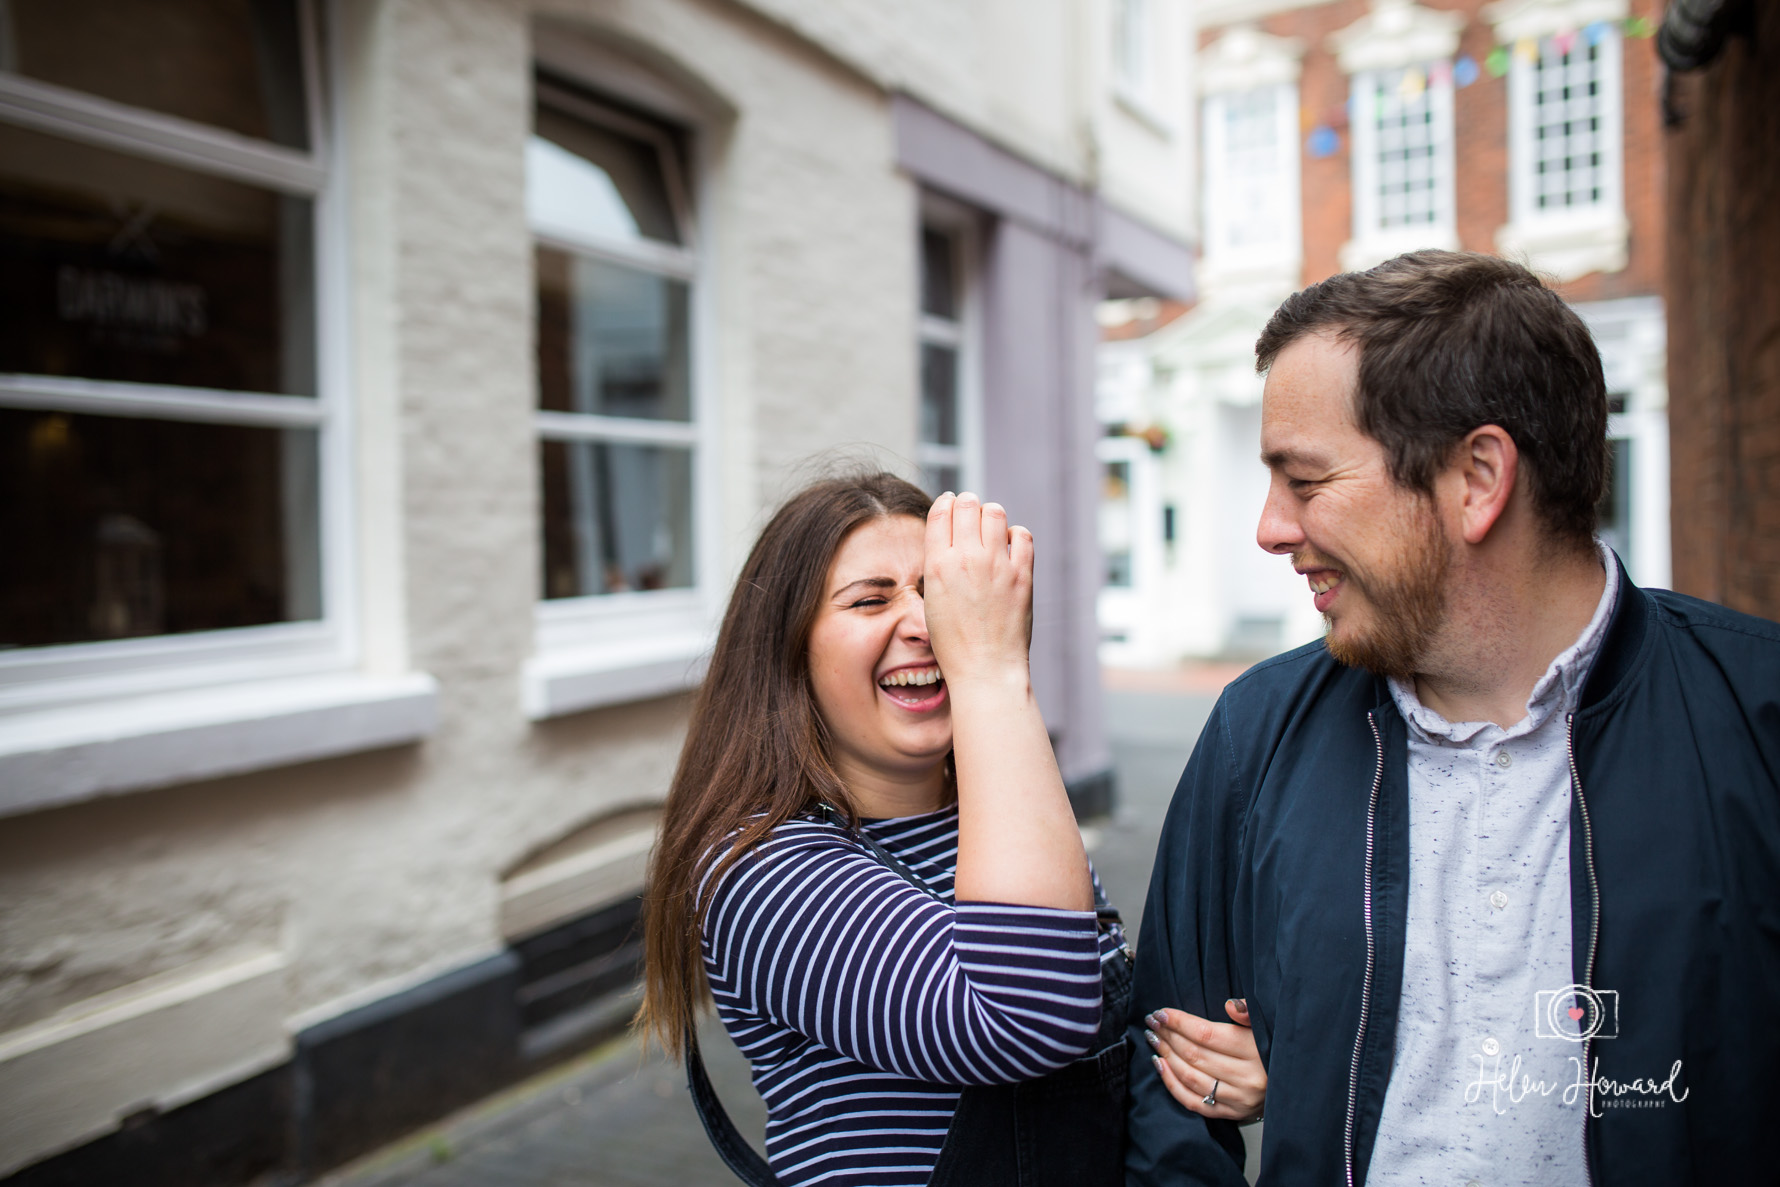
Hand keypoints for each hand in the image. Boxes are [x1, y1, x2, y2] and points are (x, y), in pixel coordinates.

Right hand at [921, 492, 1033, 691]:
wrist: (985, 668)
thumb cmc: (954, 642)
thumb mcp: (932, 599)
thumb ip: (940, 565)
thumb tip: (952, 538)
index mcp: (938, 565)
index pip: (941, 511)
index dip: (946, 502)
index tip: (950, 504)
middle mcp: (967, 559)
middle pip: (968, 504)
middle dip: (968, 503)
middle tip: (970, 513)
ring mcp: (997, 565)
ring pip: (995, 512)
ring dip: (990, 514)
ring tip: (990, 528)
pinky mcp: (1023, 575)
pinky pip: (1022, 535)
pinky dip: (1015, 535)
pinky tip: (1009, 547)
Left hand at [1143, 999, 1265, 1121]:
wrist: (1294, 1084)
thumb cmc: (1276, 1048)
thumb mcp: (1268, 1024)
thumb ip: (1249, 1012)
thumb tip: (1230, 1005)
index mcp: (1256, 1051)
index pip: (1206, 1034)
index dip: (1179, 1022)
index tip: (1161, 1012)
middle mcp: (1248, 1079)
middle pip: (1195, 1054)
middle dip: (1168, 1035)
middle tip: (1152, 1022)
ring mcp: (1239, 1100)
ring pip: (1191, 1077)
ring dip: (1166, 1056)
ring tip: (1154, 1039)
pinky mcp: (1232, 1114)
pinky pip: (1194, 1102)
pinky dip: (1172, 1084)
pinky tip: (1160, 1065)